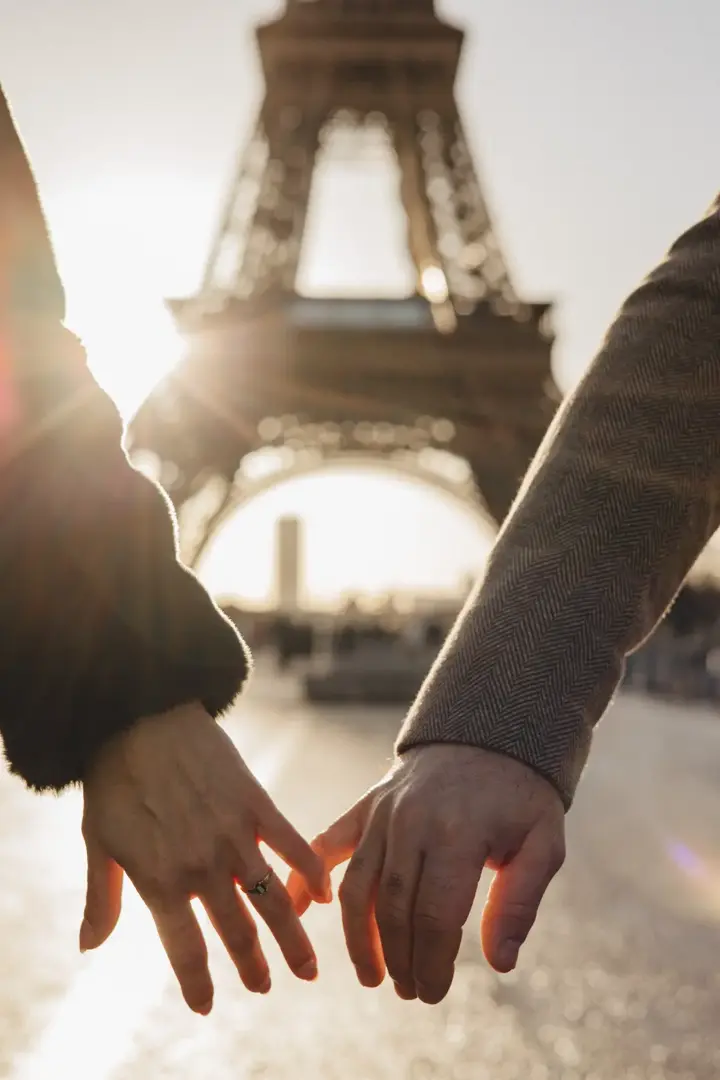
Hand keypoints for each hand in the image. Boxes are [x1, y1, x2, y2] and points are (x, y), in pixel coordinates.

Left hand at [80, 703, 329, 1013]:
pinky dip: (311, 871)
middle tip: (266, 988)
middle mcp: (202, 866)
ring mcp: (233, 835)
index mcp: (160, 881)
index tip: (208, 1005)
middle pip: (237, 932)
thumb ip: (101, 898)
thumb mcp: (99, 843)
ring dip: (292, 938)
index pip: (186, 950)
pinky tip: (323, 894)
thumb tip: (88, 946)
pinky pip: (292, 844)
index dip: (198, 983)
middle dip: (253, 967)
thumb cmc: (114, 780)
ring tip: (308, 969)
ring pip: (271, 899)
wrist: (141, 716)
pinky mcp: (255, 803)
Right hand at [288, 745, 564, 1003]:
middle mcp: (411, 821)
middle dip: (398, 958)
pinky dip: (307, 876)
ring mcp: (383, 812)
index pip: (435, 915)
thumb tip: (500, 964)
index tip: (434, 994)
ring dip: (359, 937)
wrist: (486, 733)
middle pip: (392, 906)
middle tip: (409, 991)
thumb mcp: (543, 844)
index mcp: (458, 832)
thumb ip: (520, 902)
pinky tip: (301, 911)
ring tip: (372, 975)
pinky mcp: (366, 806)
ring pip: (357, 885)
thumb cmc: (519, 796)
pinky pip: (327, 843)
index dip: (431, 963)